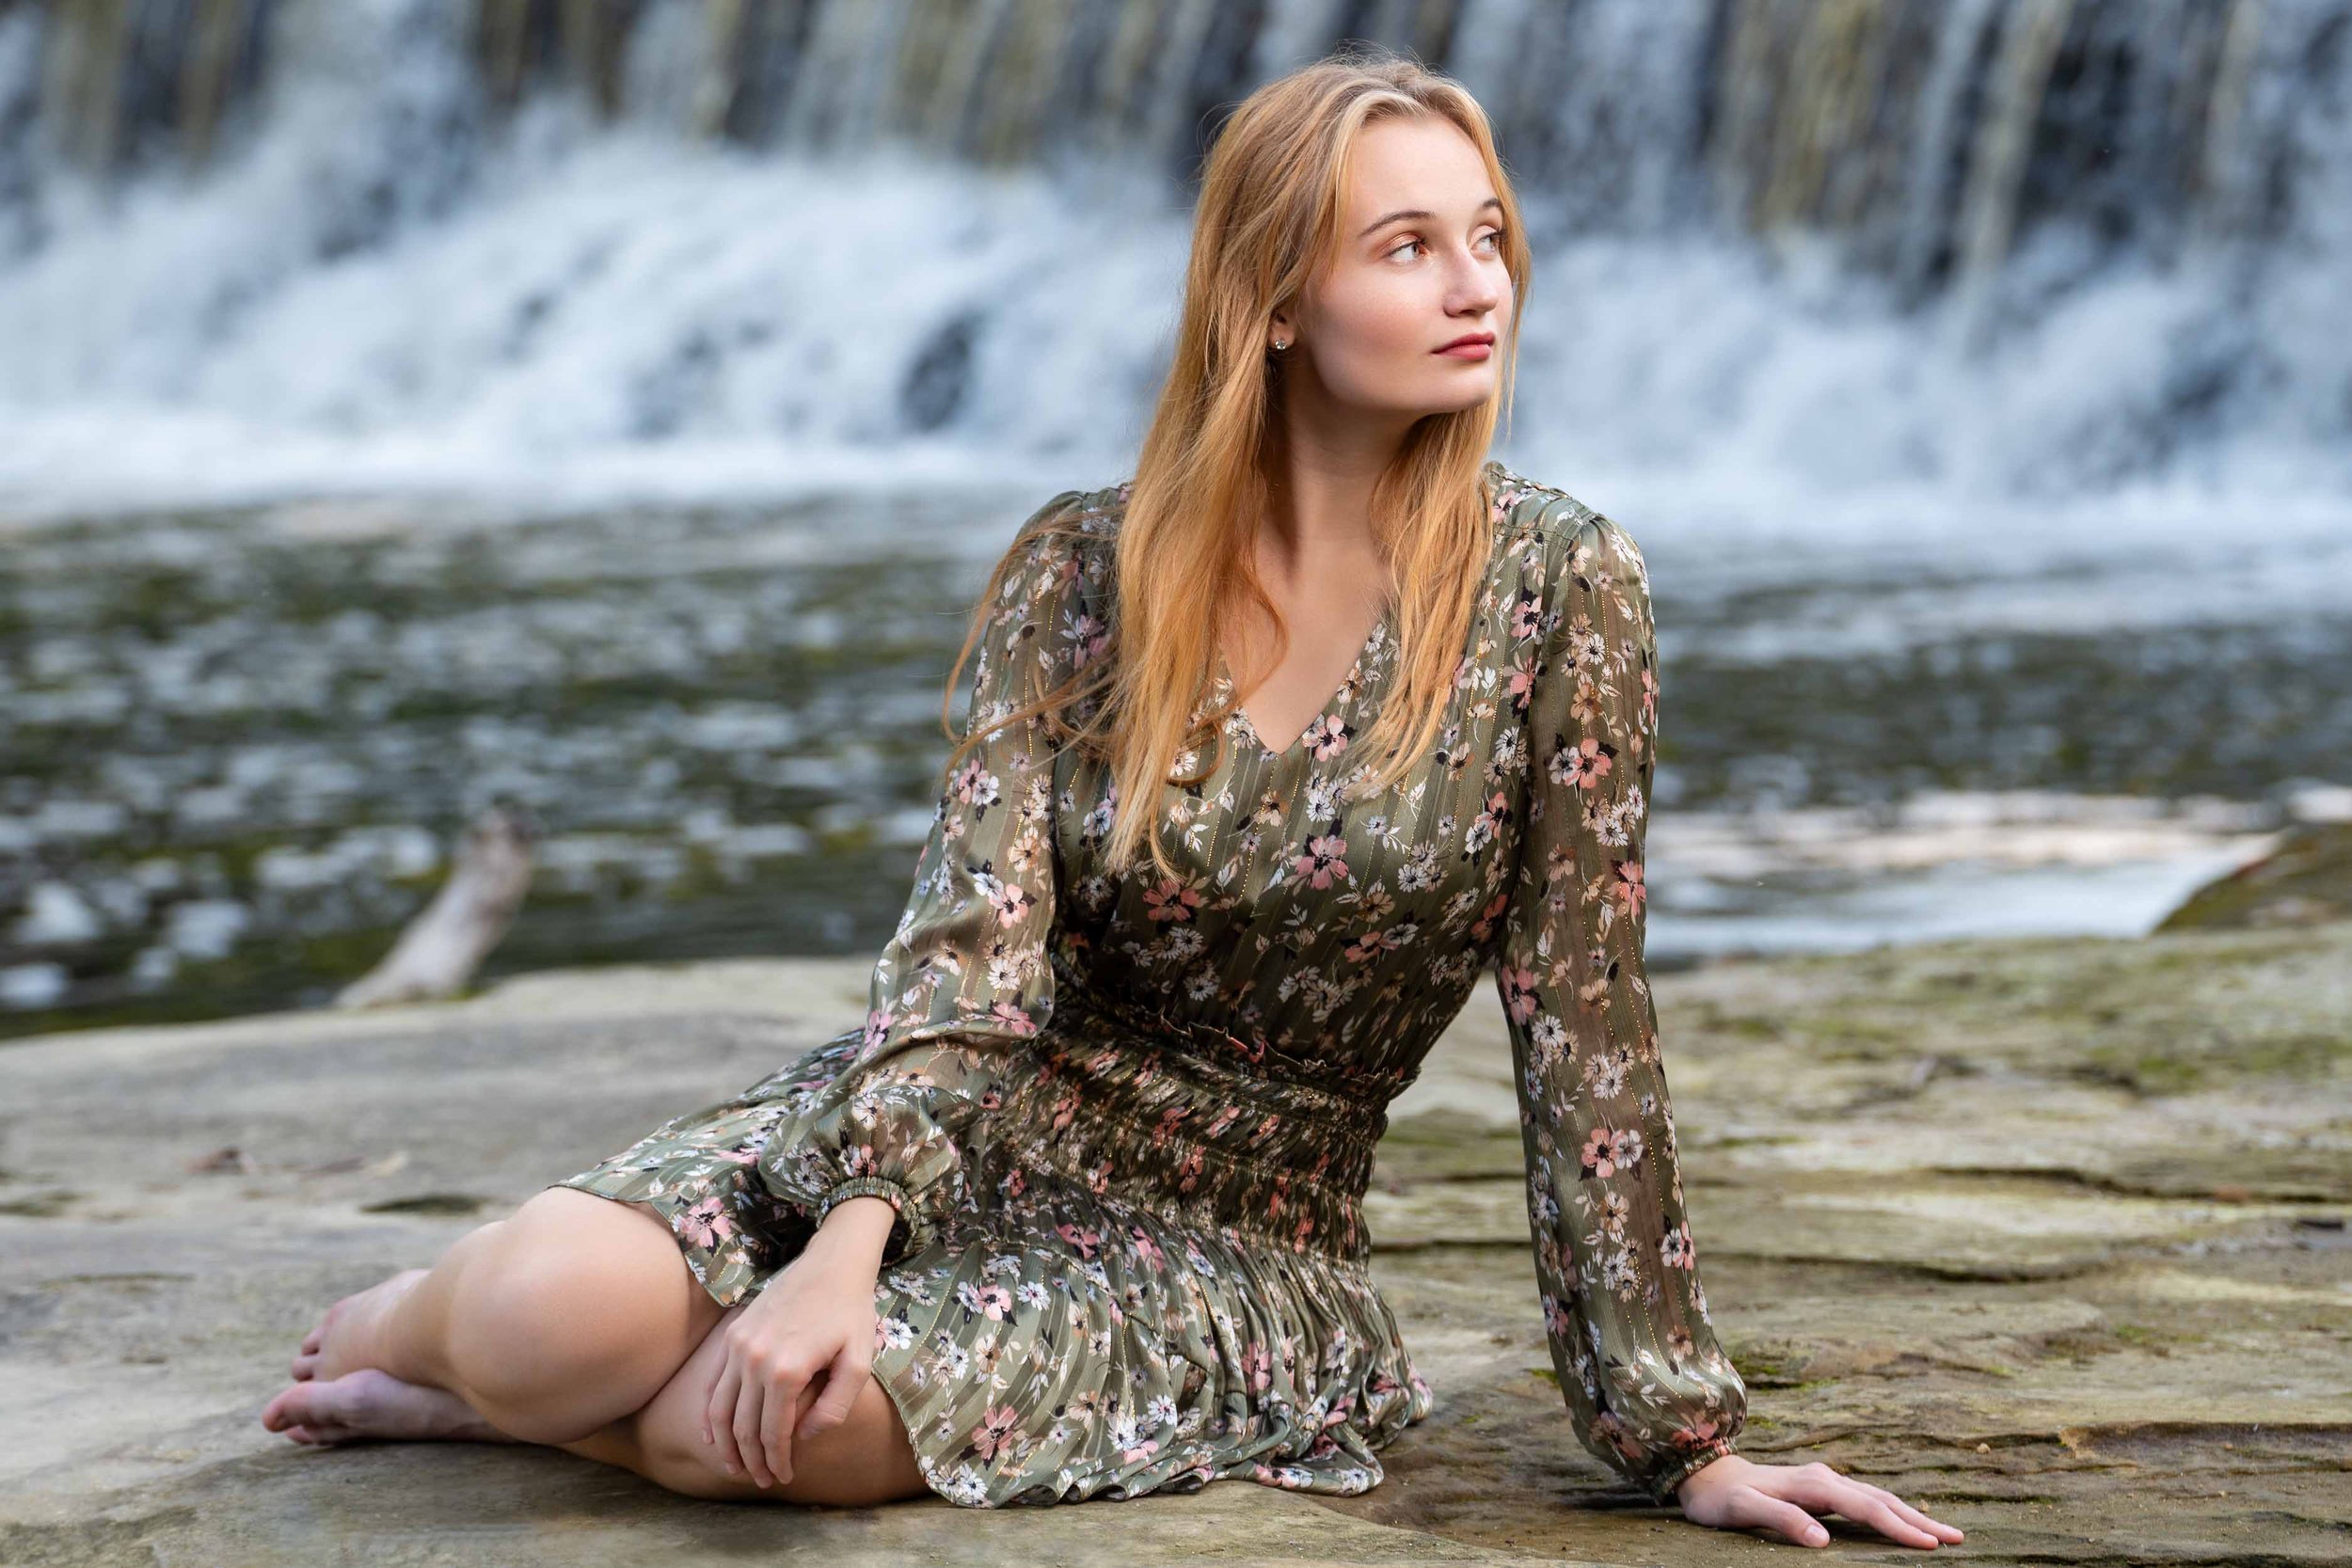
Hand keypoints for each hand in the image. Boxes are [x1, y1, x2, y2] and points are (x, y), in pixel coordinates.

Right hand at [698, 1221, 884, 1488]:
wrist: (832, 1263)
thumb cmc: (851, 1313)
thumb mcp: (858, 1362)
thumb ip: (835, 1406)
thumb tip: (806, 1437)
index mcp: (786, 1370)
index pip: (773, 1432)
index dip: (777, 1461)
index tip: (784, 1477)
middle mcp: (754, 1359)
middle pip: (743, 1426)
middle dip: (751, 1460)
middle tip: (762, 1480)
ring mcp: (738, 1345)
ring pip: (720, 1409)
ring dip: (725, 1444)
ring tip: (735, 1467)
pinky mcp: (733, 1335)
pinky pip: (713, 1383)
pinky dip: (710, 1414)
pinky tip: (714, 1435)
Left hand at [1677, 1454, 1964, 1549]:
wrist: (1705, 1473)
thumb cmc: (1722, 1499)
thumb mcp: (1744, 1511)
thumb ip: (1782, 1521)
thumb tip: (1823, 1540)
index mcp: (1813, 1484)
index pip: (1865, 1508)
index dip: (1898, 1527)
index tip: (1929, 1543)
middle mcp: (1824, 1478)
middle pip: (1881, 1500)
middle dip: (1919, 1520)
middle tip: (1957, 1538)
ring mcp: (1824, 1481)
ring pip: (1876, 1497)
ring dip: (1910, 1514)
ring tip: (1942, 1532)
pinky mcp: (1821, 1488)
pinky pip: (1864, 1499)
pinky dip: (1890, 1510)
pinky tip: (1902, 1520)